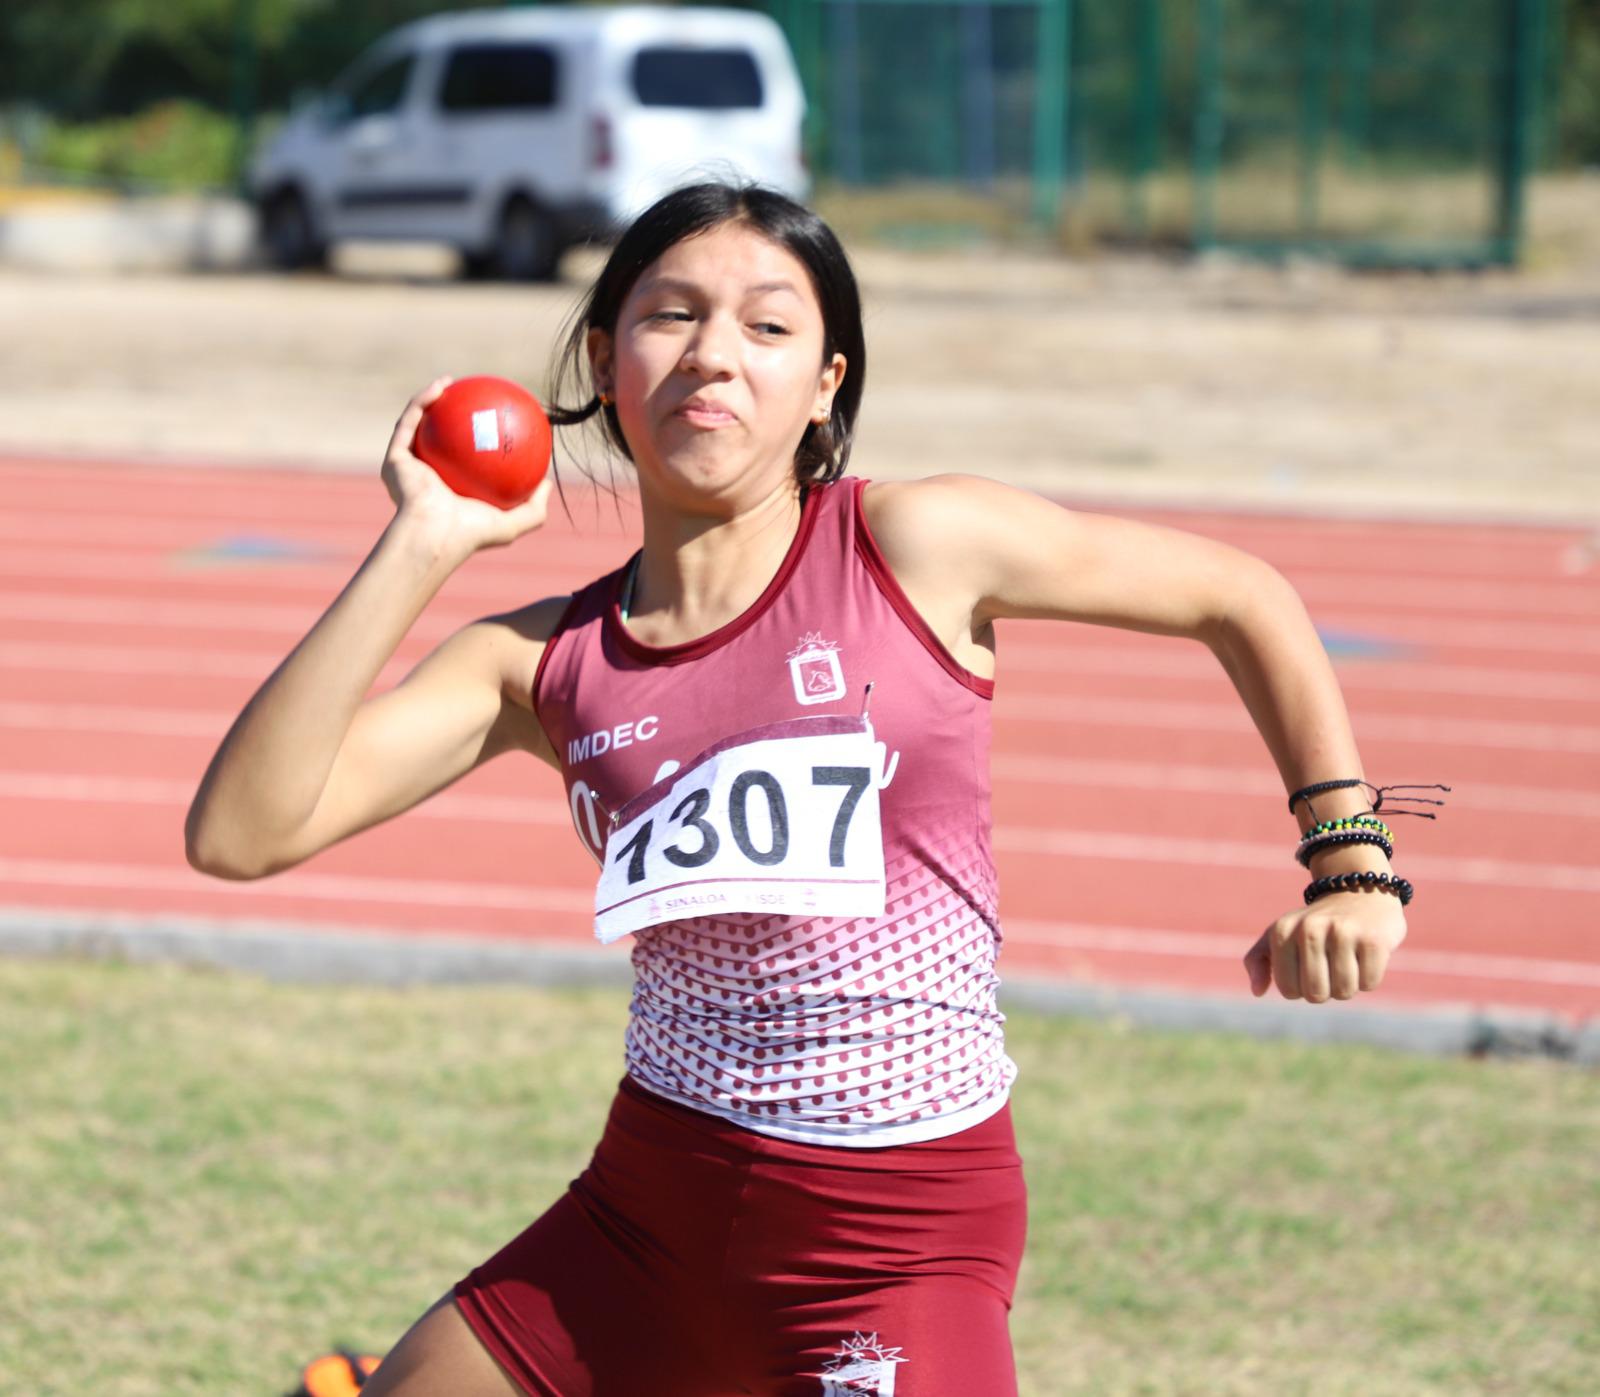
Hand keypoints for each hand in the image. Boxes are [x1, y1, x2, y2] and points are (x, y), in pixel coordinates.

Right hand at [380, 377, 553, 558]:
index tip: (496, 419)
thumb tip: (548, 485)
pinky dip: (423, 401)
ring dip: (432, 400)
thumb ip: (534, 508)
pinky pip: (409, 423)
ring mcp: (408, 469)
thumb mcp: (513, 522)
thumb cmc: (473, 534)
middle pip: (439, 440)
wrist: (434, 537)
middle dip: (451, 415)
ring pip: (418, 425)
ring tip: (452, 382)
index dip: (479, 438)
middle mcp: (427, 478)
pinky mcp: (394, 459)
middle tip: (471, 398)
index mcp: (451, 492)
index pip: (465, 461)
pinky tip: (441, 386)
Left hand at [1242, 892, 1406, 1001]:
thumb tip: (1257, 991)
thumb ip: (1257, 960)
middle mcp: (1310, 929)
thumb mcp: (1280, 934)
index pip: (1288, 990)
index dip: (1301, 988)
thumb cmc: (1315, 924)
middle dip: (1326, 990)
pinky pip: (1369, 983)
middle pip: (1316, 994)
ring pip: (1344, 992)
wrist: (1359, 892)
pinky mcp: (1373, 939)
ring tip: (1348, 959)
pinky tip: (1366, 955)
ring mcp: (1343, 932)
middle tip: (1331, 965)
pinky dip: (1369, 977)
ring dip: (1349, 985)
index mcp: (1282, 931)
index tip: (1308, 967)